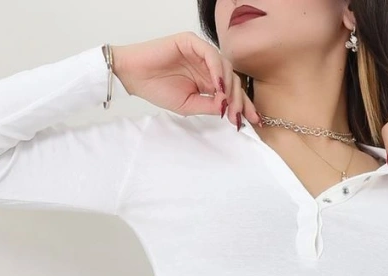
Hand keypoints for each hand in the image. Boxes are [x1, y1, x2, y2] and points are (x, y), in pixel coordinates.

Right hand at [110, 33, 261, 128]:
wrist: (135, 76)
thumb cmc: (158, 89)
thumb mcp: (189, 105)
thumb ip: (210, 106)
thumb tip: (229, 109)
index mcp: (207, 80)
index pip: (232, 91)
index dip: (244, 105)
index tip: (253, 121)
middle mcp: (207, 66)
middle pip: (233, 79)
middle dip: (240, 100)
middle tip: (239, 116)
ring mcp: (200, 53)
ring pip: (225, 67)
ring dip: (229, 88)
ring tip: (227, 104)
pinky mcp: (191, 42)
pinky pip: (210, 55)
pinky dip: (217, 70)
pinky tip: (218, 86)